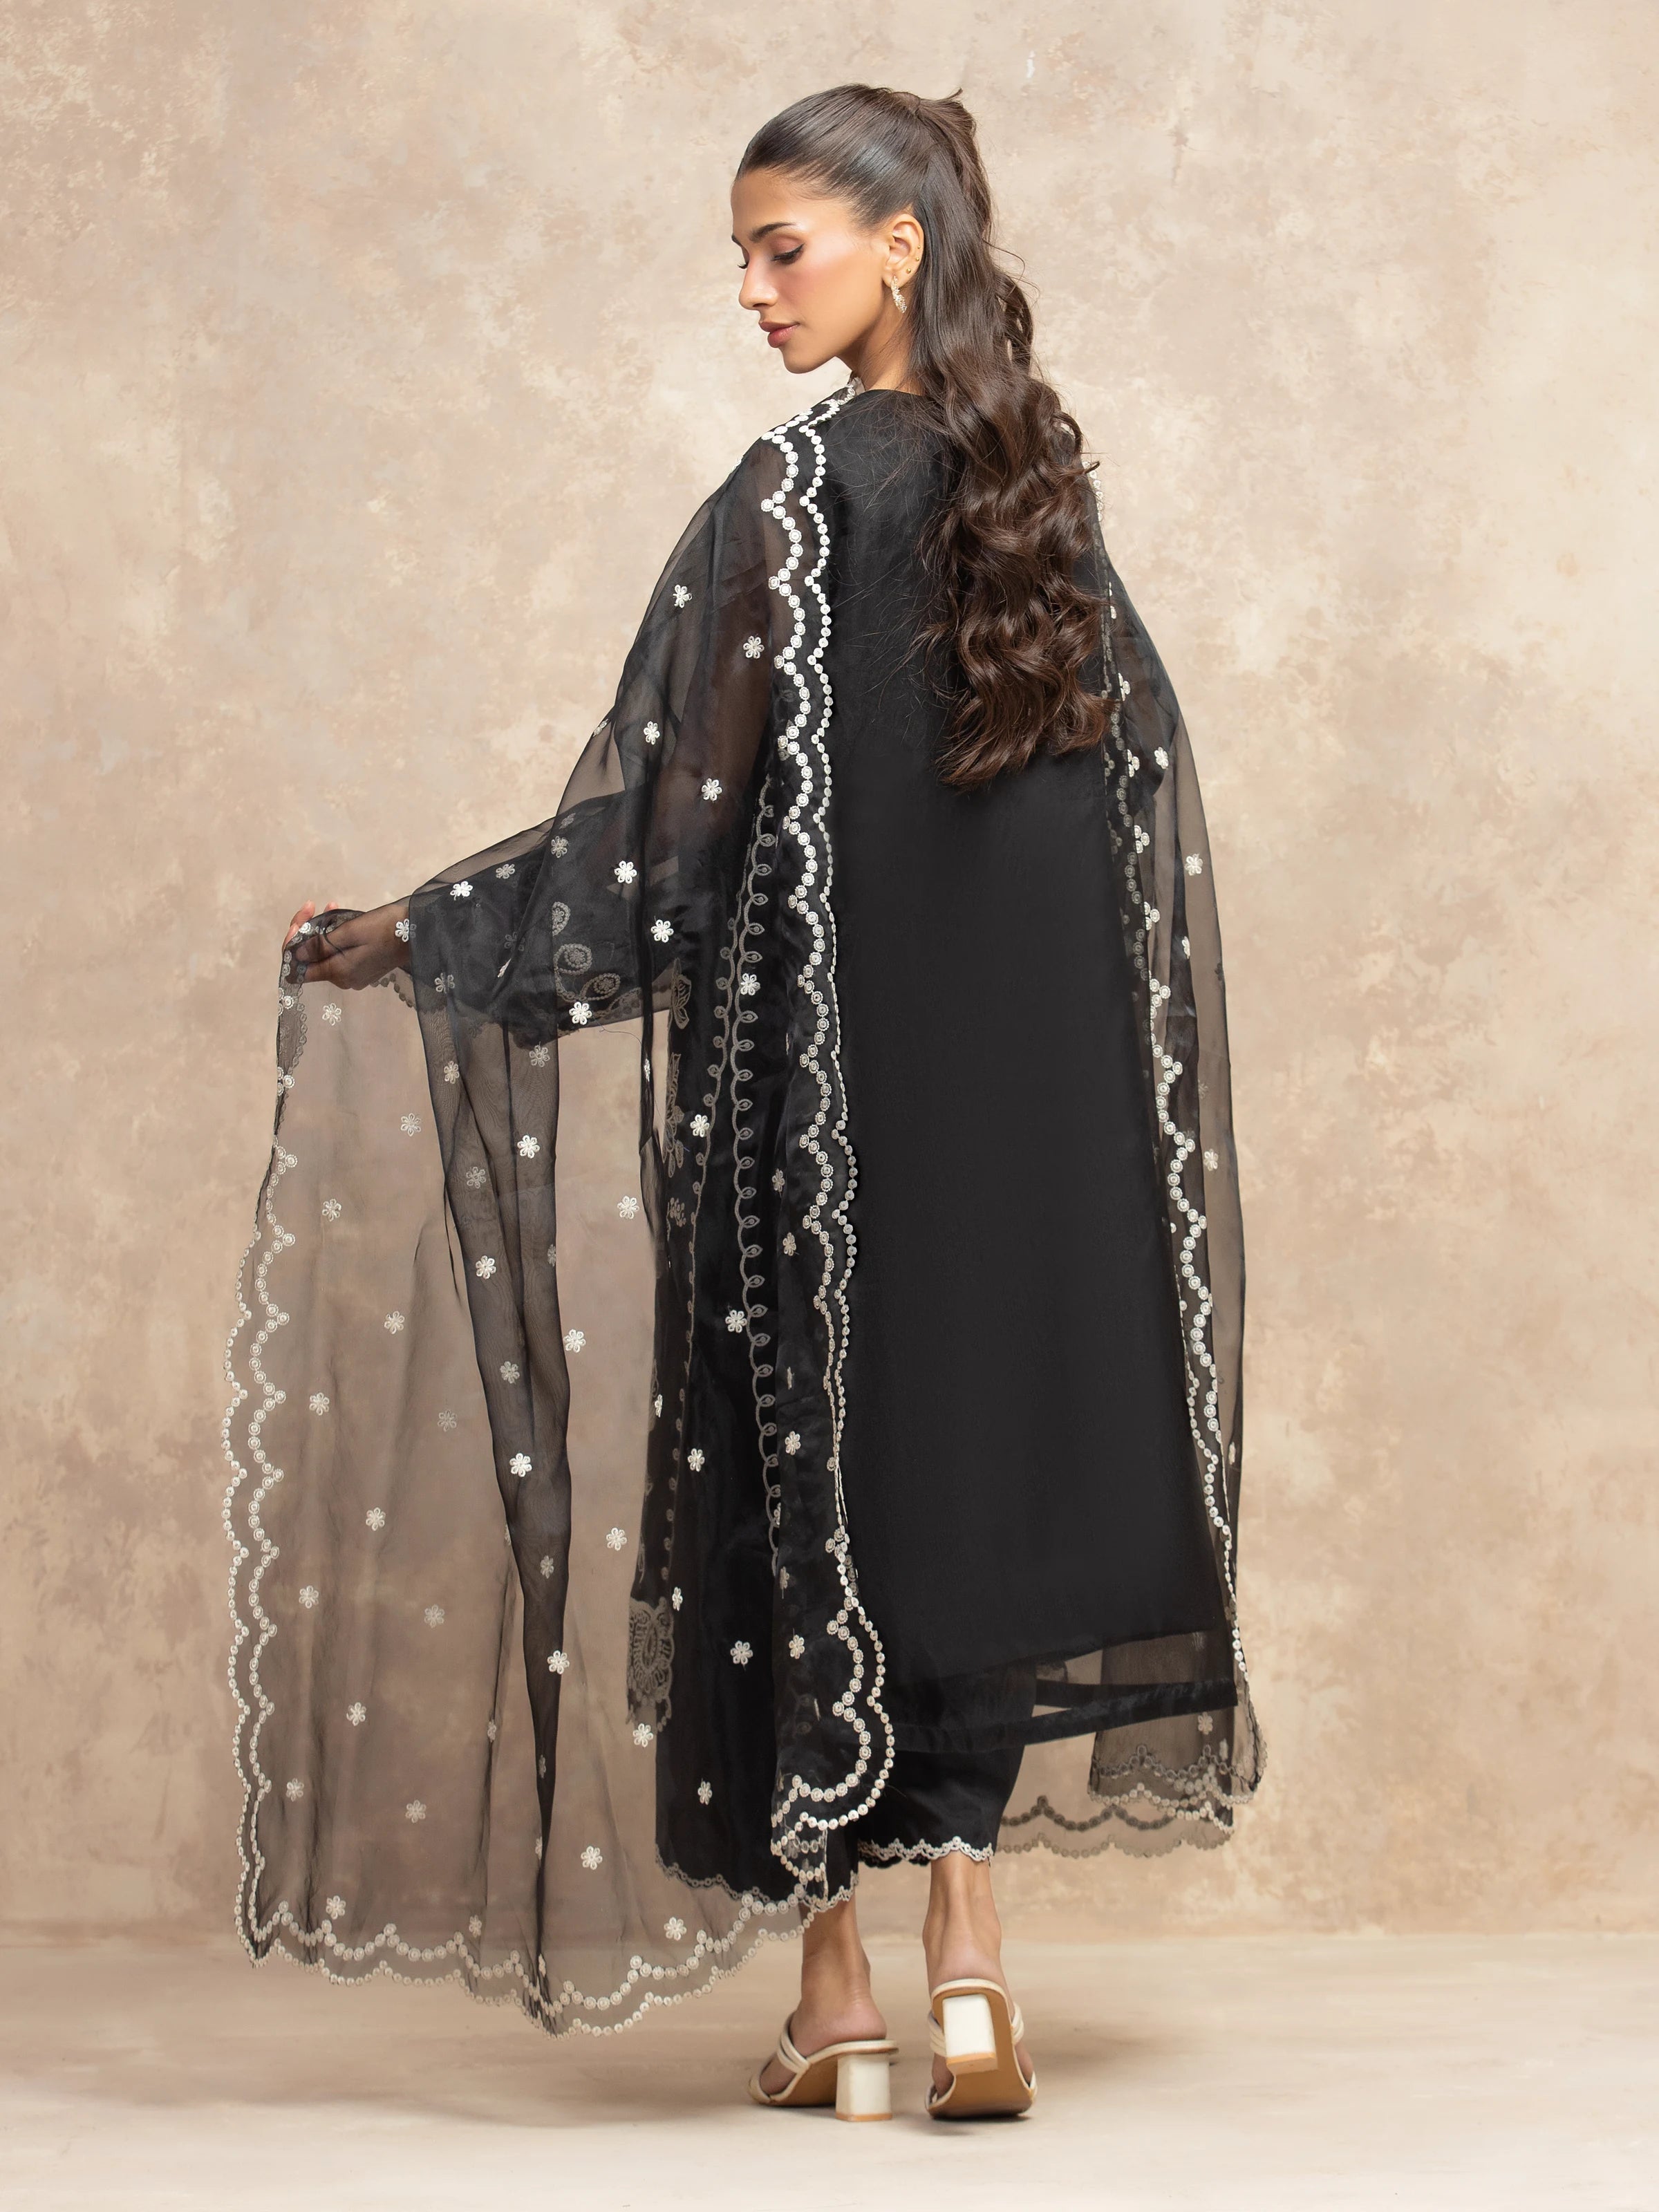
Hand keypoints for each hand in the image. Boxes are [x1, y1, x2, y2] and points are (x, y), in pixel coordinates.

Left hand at [284, 897, 410, 989]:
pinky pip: (338, 955)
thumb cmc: (386, 929)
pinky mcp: (362, 970)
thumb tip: (294, 954)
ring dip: (321, 931)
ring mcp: (353, 976)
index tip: (300, 922)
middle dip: (306, 933)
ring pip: (324, 955)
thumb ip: (320, 945)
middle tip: (313, 906)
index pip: (298, 969)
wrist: (420, 932)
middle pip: (310, 960)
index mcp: (338, 973)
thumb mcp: (350, 932)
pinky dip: (335, 937)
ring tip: (330, 906)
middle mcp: (342, 980)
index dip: (293, 945)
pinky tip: (340, 917)